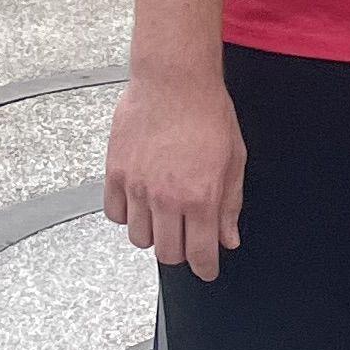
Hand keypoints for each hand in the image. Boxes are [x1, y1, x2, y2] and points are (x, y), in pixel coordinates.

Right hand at [105, 67, 246, 282]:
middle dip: (181, 252)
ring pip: (139, 238)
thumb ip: (230, 204)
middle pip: (167, 253)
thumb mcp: (233, 160)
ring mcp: (137, 187)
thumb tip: (228, 238)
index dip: (205, 269)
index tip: (206, 270)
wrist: (174, 80)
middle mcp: (166, 198)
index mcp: (200, 197)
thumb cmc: (207, 112)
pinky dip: (127, 215)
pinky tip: (140, 202)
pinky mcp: (116, 173)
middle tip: (187, 239)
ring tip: (163, 217)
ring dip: (153, 235)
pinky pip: (115, 214)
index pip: (200, 254)